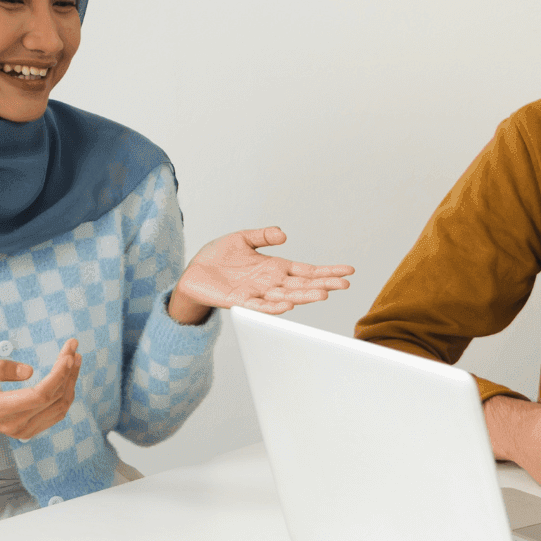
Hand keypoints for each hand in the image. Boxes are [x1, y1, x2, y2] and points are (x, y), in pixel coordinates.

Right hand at [0, 340, 80, 443]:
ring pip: (60, 406)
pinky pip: (57, 412)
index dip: (59, 375)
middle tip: (72, 347)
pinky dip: (66, 392)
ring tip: (75, 356)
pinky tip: (68, 374)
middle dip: (68, 371)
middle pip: (54, 399)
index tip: (69, 354)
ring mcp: (23, 431)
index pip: (40, 395)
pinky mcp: (30, 431)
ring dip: (71, 380)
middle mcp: (14, 425)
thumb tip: (30, 371)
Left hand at [171, 227, 354, 322]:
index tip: (348, 271)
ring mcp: (258, 293)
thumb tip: (283, 234)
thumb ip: (262, 236)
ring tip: (324, 293)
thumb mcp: (241, 239)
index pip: (307, 270)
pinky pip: (261, 306)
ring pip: (287, 296)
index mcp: (275, 268)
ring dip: (305, 296)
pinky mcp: (240, 301)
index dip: (327, 271)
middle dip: (324, 284)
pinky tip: (290, 304)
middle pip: (303, 284)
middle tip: (346, 284)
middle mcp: (271, 282)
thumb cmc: (216, 258)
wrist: (192, 274)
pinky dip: (275, 306)